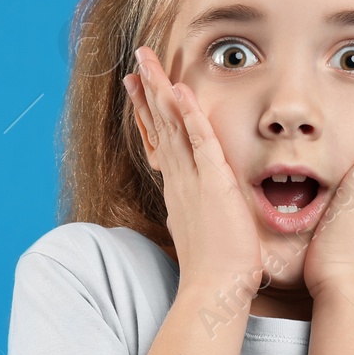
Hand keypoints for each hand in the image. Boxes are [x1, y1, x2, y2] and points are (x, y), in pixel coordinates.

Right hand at [125, 46, 264, 294]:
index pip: (161, 143)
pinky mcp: (213, 184)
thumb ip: (204, 213)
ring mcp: (192, 181)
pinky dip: (190, 115)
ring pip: (172, 126)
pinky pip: (200, 142)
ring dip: (160, 91)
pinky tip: (181, 91)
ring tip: (147, 63)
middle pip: (159, 126)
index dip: (150, 114)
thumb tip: (205, 209)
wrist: (215, 291)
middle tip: (135, 64)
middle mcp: (179, 181)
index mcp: (180, 190)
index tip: (140, 90)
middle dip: (147, 92)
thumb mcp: (207, 231)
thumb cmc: (218, 270)